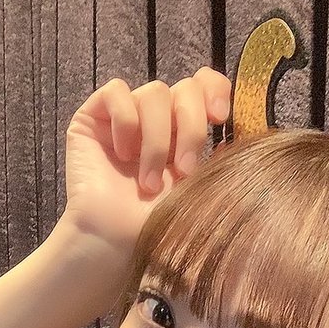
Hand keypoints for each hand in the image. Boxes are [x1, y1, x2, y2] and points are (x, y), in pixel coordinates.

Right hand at [55, 67, 231, 258]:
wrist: (118, 242)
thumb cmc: (160, 226)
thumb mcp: (202, 191)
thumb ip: (221, 160)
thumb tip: (234, 137)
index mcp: (185, 132)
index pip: (205, 85)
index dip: (215, 90)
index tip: (220, 118)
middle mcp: (158, 120)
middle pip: (185, 88)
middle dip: (191, 128)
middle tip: (185, 171)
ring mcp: (126, 116)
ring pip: (154, 92)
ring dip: (157, 141)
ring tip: (148, 182)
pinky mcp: (94, 117)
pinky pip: (116, 92)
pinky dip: (125, 122)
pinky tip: (122, 155)